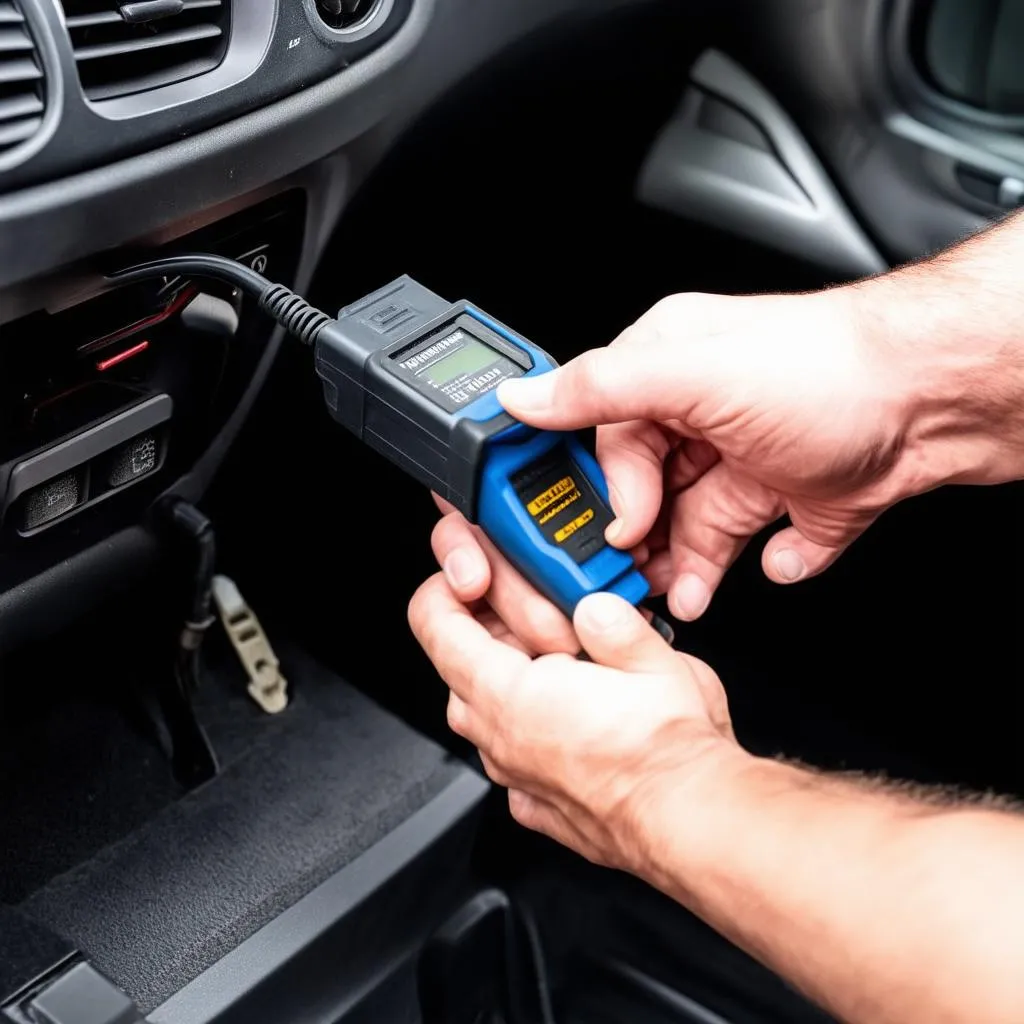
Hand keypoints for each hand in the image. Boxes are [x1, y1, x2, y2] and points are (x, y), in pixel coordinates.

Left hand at [407, 577, 741, 871]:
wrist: (693, 817)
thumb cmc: (667, 746)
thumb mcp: (644, 648)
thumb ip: (608, 619)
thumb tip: (593, 608)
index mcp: (507, 693)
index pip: (435, 627)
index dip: (442, 591)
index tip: (463, 577)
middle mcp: (500, 738)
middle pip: (458, 669)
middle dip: (489, 635)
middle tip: (537, 615)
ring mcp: (517, 776)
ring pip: (486, 714)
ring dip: (512, 683)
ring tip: (565, 665)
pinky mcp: (540, 806)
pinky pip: (517, 757)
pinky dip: (534, 730)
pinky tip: (574, 718)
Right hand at [496, 289, 917, 620]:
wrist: (945, 397)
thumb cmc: (830, 370)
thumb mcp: (696, 372)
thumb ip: (602, 389)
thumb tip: (521, 397)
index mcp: (669, 370)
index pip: (604, 438)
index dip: (595, 491)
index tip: (594, 535)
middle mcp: (709, 412)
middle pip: (648, 491)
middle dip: (641, 542)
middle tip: (632, 580)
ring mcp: (757, 456)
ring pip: (701, 525)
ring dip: (691, 565)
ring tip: (682, 598)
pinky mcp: (806, 497)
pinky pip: (773, 543)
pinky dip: (769, 564)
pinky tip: (771, 567)